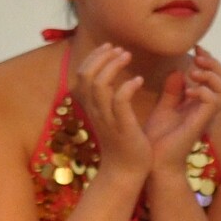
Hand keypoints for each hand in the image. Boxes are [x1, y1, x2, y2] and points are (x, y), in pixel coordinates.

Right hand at [71, 44, 155, 182]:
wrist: (127, 172)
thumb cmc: (124, 144)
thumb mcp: (113, 118)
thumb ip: (111, 99)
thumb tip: (117, 81)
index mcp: (91, 108)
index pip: (82, 75)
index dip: (94, 58)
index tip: (110, 48)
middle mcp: (95, 111)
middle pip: (86, 75)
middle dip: (101, 57)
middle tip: (119, 49)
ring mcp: (107, 119)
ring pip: (100, 84)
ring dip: (113, 66)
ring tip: (127, 56)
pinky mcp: (122, 127)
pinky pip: (119, 100)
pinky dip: (127, 86)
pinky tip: (138, 80)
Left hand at [144, 49, 220, 171]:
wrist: (154, 162)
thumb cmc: (158, 140)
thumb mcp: (164, 108)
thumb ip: (173, 91)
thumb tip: (179, 71)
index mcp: (201, 104)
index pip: (217, 78)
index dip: (211, 60)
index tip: (196, 49)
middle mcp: (208, 109)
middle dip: (215, 64)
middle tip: (196, 59)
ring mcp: (206, 116)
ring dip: (211, 75)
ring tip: (193, 74)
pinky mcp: (200, 122)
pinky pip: (214, 100)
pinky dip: (203, 90)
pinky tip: (187, 91)